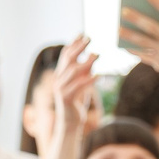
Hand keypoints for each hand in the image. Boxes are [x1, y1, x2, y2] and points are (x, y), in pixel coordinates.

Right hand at [41, 37, 99, 157]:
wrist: (70, 124)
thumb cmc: (76, 104)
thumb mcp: (82, 85)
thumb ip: (85, 72)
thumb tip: (93, 56)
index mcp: (60, 75)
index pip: (65, 55)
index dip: (73, 43)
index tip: (82, 34)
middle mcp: (58, 80)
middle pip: (68, 59)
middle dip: (79, 47)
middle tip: (90, 38)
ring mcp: (61, 89)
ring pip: (74, 71)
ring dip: (86, 62)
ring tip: (98, 55)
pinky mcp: (66, 99)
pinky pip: (79, 87)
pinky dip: (89, 81)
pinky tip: (99, 76)